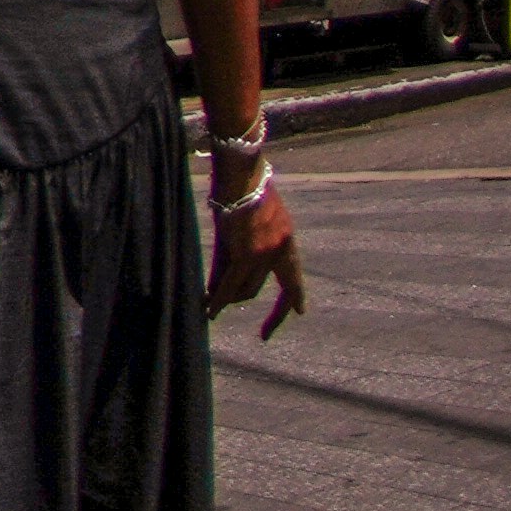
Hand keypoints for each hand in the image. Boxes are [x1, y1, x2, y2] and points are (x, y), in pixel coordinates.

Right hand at [215, 181, 304, 333]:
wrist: (241, 175)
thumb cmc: (242, 189)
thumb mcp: (253, 220)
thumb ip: (246, 245)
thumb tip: (231, 272)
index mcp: (287, 239)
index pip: (295, 274)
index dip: (296, 295)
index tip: (299, 312)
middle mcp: (281, 249)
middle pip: (277, 288)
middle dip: (272, 314)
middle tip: (266, 334)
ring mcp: (265, 253)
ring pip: (249, 289)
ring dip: (233, 300)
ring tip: (217, 309)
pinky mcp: (246, 254)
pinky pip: (231, 283)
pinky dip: (220, 298)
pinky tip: (211, 309)